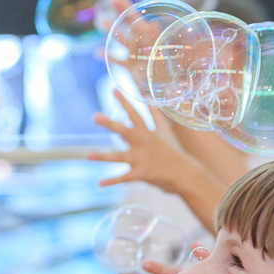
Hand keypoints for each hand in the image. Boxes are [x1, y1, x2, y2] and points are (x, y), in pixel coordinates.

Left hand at [89, 90, 206, 195]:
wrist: (184, 173)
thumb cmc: (173, 151)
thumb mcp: (165, 131)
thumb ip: (155, 115)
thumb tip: (150, 99)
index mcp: (147, 132)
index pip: (134, 114)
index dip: (124, 102)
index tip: (114, 90)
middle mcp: (142, 143)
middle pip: (124, 131)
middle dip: (109, 124)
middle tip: (95, 116)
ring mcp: (141, 159)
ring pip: (119, 157)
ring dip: (103, 157)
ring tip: (88, 155)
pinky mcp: (141, 174)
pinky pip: (124, 178)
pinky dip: (112, 181)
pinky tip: (100, 184)